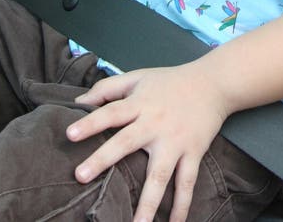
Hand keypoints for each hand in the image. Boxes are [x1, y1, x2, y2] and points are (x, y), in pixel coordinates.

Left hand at [66, 62, 229, 221]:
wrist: (213, 83)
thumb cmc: (170, 81)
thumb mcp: (139, 77)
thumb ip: (108, 87)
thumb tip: (79, 100)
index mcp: (140, 103)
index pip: (111, 112)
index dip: (91, 122)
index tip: (70, 134)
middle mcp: (156, 123)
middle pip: (126, 142)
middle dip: (103, 159)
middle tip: (80, 176)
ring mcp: (175, 142)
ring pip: (159, 175)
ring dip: (147, 203)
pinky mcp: (193, 153)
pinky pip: (186, 183)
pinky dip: (181, 206)